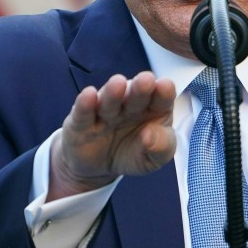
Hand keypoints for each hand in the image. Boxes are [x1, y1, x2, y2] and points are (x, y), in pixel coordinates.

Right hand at [48, 72, 176, 199]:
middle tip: (146, 80)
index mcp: (153, 109)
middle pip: (136, 94)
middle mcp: (129, 105)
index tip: (166, 87)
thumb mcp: (154, 158)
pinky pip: (84, 111)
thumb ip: (161, 147)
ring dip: (113, 92)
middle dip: (141, 87)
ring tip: (118, 84)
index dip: (164, 92)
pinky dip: (85, 103)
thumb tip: (151, 136)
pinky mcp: (81, 121)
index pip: (161, 97)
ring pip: (109, 100)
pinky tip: (89, 95)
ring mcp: (105, 111)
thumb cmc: (133, 153)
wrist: (99, 168)